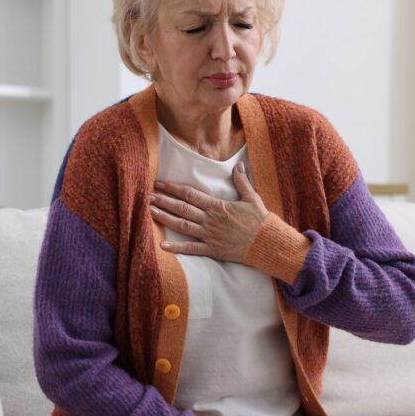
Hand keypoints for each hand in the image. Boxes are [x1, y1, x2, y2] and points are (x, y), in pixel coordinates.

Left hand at [150, 162, 268, 262]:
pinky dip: (176, 248)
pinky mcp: (212, 250)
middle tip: (149, 196)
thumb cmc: (259, 220)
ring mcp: (209, 235)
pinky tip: (162, 246)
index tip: (160, 184)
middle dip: (164, 201)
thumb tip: (238, 166)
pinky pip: (191, 249)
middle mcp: (210, 219)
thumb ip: (241, 182)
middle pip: (182, 208)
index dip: (174, 188)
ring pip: (182, 226)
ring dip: (166, 218)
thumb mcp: (251, 198)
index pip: (191, 194)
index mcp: (217, 206)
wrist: (266, 242)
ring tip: (151, 212)